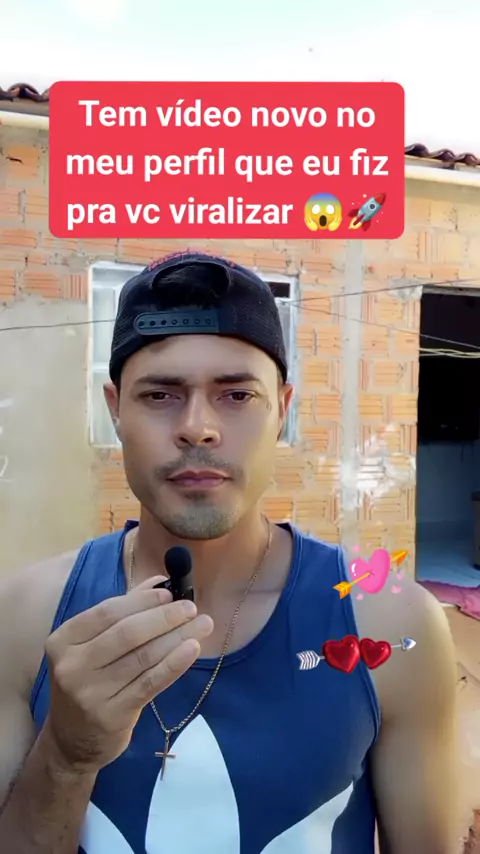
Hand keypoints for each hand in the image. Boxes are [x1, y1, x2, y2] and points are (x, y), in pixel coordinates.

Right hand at [43, 575, 212, 772]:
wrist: (71, 742)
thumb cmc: (88, 682)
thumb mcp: (93, 646)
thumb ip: (124, 611)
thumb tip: (161, 581)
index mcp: (63, 640)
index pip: (108, 612)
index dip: (142, 601)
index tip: (171, 593)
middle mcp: (72, 666)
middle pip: (127, 633)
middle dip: (164, 617)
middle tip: (192, 608)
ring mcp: (90, 693)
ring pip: (143, 657)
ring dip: (177, 637)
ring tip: (203, 625)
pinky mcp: (112, 715)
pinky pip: (150, 683)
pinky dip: (174, 663)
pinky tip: (192, 648)